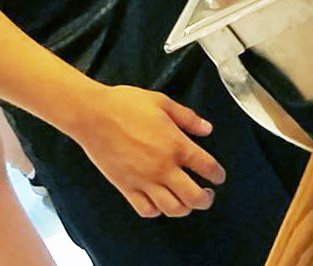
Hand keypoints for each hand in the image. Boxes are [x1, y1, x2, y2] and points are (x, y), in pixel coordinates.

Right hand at [75, 84, 224, 217]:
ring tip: (187, 201)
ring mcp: (145, 181)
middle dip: (206, 199)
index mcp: (176, 145)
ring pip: (173, 209)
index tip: (218, 176)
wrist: (93, 115)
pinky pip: (147, 210)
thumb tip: (207, 129)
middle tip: (208, 194)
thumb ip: (187, 118)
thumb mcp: (162, 102)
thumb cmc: (127, 104)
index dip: (218, 174)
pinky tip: (160, 203)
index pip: (207, 167)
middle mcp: (164, 168)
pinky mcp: (127, 188)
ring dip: (185, 208)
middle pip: (194, 197)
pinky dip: (157, 211)